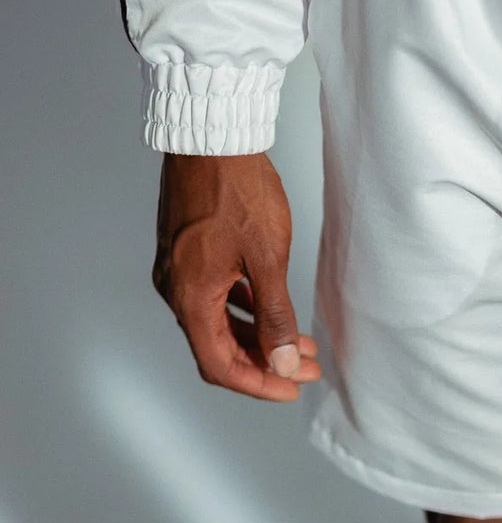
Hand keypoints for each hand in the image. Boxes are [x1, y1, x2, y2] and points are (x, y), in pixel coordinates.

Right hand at [152, 153, 322, 401]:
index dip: (258, 385)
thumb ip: (275, 316)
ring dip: (258, 338)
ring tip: (298, 345)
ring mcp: (178, 271)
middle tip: (305, 368)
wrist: (212, 135)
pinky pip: (214, 299)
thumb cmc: (238, 189)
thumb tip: (283, 363)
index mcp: (190, 296)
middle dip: (265, 363)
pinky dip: (244, 312)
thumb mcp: (267, 259)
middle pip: (218, 349)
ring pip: (217, 324)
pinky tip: (272, 313)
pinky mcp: (187, 255)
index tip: (292, 387)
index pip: (220, 364)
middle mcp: (176, 289)